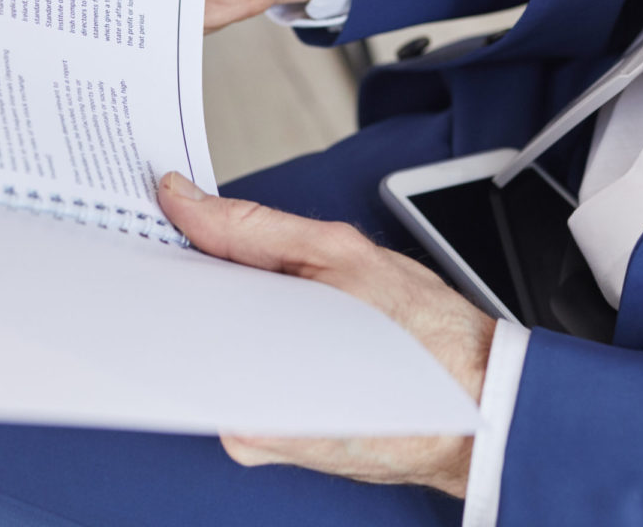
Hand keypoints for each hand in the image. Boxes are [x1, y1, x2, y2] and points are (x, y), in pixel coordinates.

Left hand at [156, 172, 496, 496]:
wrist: (484, 403)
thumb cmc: (427, 334)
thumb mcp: (338, 252)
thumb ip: (249, 227)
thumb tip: (180, 199)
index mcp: (250, 366)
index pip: (173, 309)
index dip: (164, 261)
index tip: (158, 231)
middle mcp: (241, 419)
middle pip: (189, 334)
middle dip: (203, 289)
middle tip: (235, 255)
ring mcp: (251, 436)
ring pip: (214, 358)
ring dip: (231, 318)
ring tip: (277, 293)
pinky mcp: (265, 443)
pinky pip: (238, 385)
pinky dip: (252, 349)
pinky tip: (289, 329)